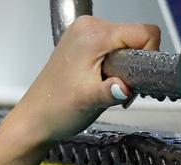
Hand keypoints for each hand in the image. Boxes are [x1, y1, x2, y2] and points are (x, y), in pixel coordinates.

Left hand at [10, 16, 159, 144]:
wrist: (34, 121)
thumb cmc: (55, 110)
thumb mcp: (92, 101)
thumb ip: (115, 90)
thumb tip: (128, 86)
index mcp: (92, 34)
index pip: (145, 32)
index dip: (146, 57)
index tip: (132, 77)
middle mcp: (88, 27)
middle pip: (136, 38)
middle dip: (133, 64)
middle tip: (113, 87)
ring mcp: (83, 34)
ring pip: (126, 44)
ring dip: (123, 67)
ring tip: (102, 86)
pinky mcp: (81, 43)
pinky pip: (113, 48)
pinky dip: (112, 65)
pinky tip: (97, 81)